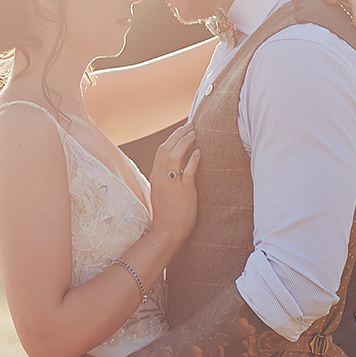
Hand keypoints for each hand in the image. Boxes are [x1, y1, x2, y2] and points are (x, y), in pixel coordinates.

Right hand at [149, 123, 199, 246]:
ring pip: (174, 155)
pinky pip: (187, 171)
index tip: (182, 131)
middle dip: (178, 134)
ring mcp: (171, 183)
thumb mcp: (163, 193)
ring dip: (184, 142)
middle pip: (166, 148)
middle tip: (191, 125)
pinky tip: (199, 151)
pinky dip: (192, 159)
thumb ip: (168, 179)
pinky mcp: (183, 190)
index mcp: (156, 176)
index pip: (161, 151)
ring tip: (195, 132)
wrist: (166, 231)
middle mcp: (161, 177)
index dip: (172, 138)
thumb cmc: (167, 215)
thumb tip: (179, 168)